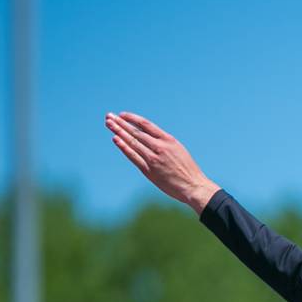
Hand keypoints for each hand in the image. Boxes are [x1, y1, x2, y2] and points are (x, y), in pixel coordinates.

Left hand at [105, 112, 220, 214]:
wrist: (193, 186)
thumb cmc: (187, 170)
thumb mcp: (178, 150)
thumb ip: (163, 144)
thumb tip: (149, 138)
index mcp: (168, 140)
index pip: (146, 124)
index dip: (132, 119)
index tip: (122, 115)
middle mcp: (159, 147)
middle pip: (136, 131)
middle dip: (121, 123)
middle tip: (109, 116)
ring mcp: (153, 159)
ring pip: (132, 142)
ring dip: (119, 132)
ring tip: (108, 124)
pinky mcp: (149, 171)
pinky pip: (133, 156)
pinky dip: (124, 147)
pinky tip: (115, 139)